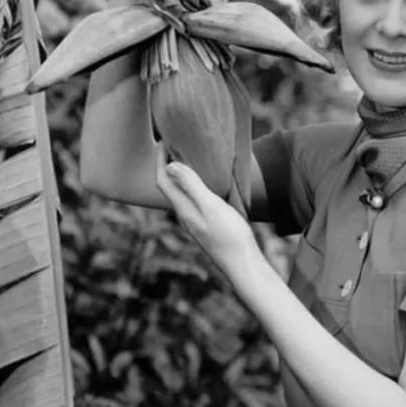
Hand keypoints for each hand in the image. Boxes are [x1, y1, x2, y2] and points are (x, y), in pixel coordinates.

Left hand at [155, 144, 261, 286]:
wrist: (245, 267)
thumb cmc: (230, 236)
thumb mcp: (211, 206)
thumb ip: (192, 185)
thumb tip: (170, 165)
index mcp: (183, 210)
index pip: (163, 181)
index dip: (160, 160)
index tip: (164, 140)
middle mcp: (186, 216)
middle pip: (169, 187)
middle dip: (168, 165)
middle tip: (174, 144)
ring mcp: (197, 222)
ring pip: (182, 194)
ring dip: (182, 175)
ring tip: (190, 157)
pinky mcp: (208, 226)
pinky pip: (194, 200)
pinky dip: (195, 185)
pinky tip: (208, 182)